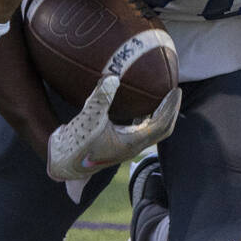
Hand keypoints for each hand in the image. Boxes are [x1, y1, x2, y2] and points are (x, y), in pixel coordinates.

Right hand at [46, 76, 181, 181]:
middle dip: (171, 111)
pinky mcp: (118, 143)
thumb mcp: (88, 118)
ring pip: (152, 130)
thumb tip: (113, 77)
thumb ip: (101, 98)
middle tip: (175, 92)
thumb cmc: (76, 144)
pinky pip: (140, 129)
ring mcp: (126, 145)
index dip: (171, 107)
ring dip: (160, 114)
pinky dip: (146, 116)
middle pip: (162, 129)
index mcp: (132, 143)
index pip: (161, 124)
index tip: (176, 90)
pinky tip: (140, 105)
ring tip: (162, 96)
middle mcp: (133, 146)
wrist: (63, 164)